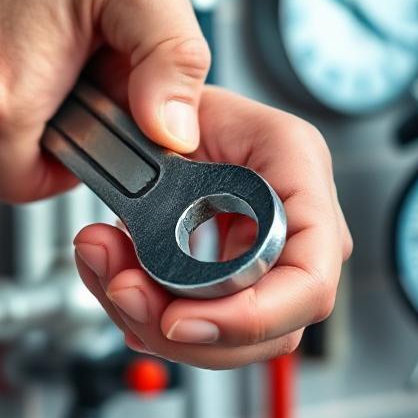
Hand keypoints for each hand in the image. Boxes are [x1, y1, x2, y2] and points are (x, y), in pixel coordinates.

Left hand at [72, 88, 352, 368]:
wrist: (153, 109)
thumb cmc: (173, 95)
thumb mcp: (169, 81)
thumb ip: (169, 95)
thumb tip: (172, 136)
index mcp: (297, 168)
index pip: (309, 278)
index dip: (249, 317)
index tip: (180, 320)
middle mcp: (292, 220)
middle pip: (272, 325)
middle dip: (190, 327)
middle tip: (125, 294)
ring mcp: (266, 254)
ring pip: (231, 335)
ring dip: (156, 319)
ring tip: (108, 272)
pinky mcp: (231, 277)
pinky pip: (202, 323)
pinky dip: (149, 315)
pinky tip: (120, 285)